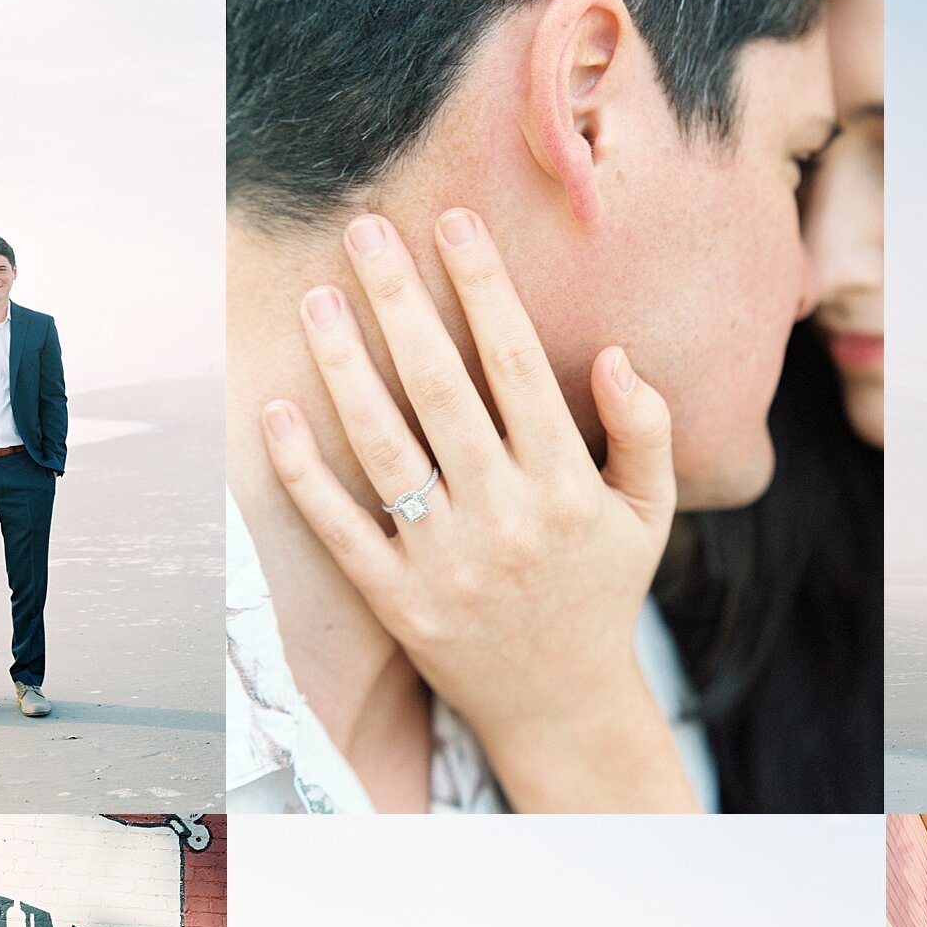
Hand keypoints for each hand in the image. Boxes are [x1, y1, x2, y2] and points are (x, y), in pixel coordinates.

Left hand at [263, 208, 691, 812]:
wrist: (562, 706)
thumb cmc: (600, 591)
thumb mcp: (649, 514)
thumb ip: (644, 431)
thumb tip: (613, 352)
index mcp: (565, 487)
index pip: (517, 366)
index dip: (484, 286)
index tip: (452, 220)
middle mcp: (505, 521)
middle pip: (442, 390)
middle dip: (400, 301)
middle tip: (363, 230)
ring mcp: (447, 565)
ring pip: (385, 449)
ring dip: (344, 368)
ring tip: (316, 300)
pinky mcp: (401, 605)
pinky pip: (344, 530)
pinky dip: (306, 475)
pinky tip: (277, 414)